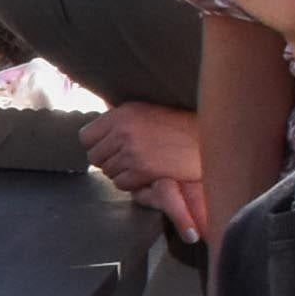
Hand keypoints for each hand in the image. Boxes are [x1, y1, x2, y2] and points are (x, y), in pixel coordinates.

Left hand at [80, 102, 208, 240]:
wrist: (209, 138)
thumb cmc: (179, 126)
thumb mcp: (145, 111)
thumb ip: (119, 120)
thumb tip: (95, 132)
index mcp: (121, 113)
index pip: (85, 137)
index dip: (96, 145)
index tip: (109, 148)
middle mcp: (123, 130)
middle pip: (94, 157)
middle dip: (108, 161)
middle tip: (128, 159)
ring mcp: (132, 151)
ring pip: (108, 172)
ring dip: (122, 173)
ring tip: (142, 164)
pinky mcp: (143, 169)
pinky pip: (122, 183)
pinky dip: (132, 183)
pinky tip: (147, 174)